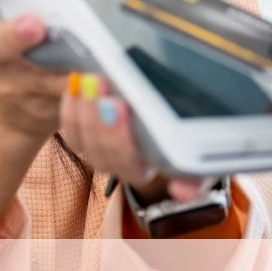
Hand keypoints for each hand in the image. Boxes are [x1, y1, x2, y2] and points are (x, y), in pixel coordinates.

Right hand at [0, 0, 69, 142]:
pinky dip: (75, 94)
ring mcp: (9, 81)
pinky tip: (96, 85)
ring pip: (22, 81)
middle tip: (36, 25)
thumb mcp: (35, 3)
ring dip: (50, 75)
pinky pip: (53, 103)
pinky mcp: (33, 107)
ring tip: (75, 68)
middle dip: (11, 35)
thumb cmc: (36, 35)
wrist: (18, 100)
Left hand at [56, 73, 208, 204]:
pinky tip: (74, 83)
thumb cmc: (192, 141)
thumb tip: (182, 191)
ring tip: (87, 79)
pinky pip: (72, 127)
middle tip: (100, 82)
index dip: (120, 139)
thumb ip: (196, 177)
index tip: (121, 105)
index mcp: (148, 170)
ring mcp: (102, 149)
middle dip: (97, 119)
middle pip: (100, 152)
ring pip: (82, 140)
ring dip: (80, 110)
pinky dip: (70, 105)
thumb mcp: (200, 159)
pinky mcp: (89, 131)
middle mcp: (121, 164)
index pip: (129, 164)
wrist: (178, 124)